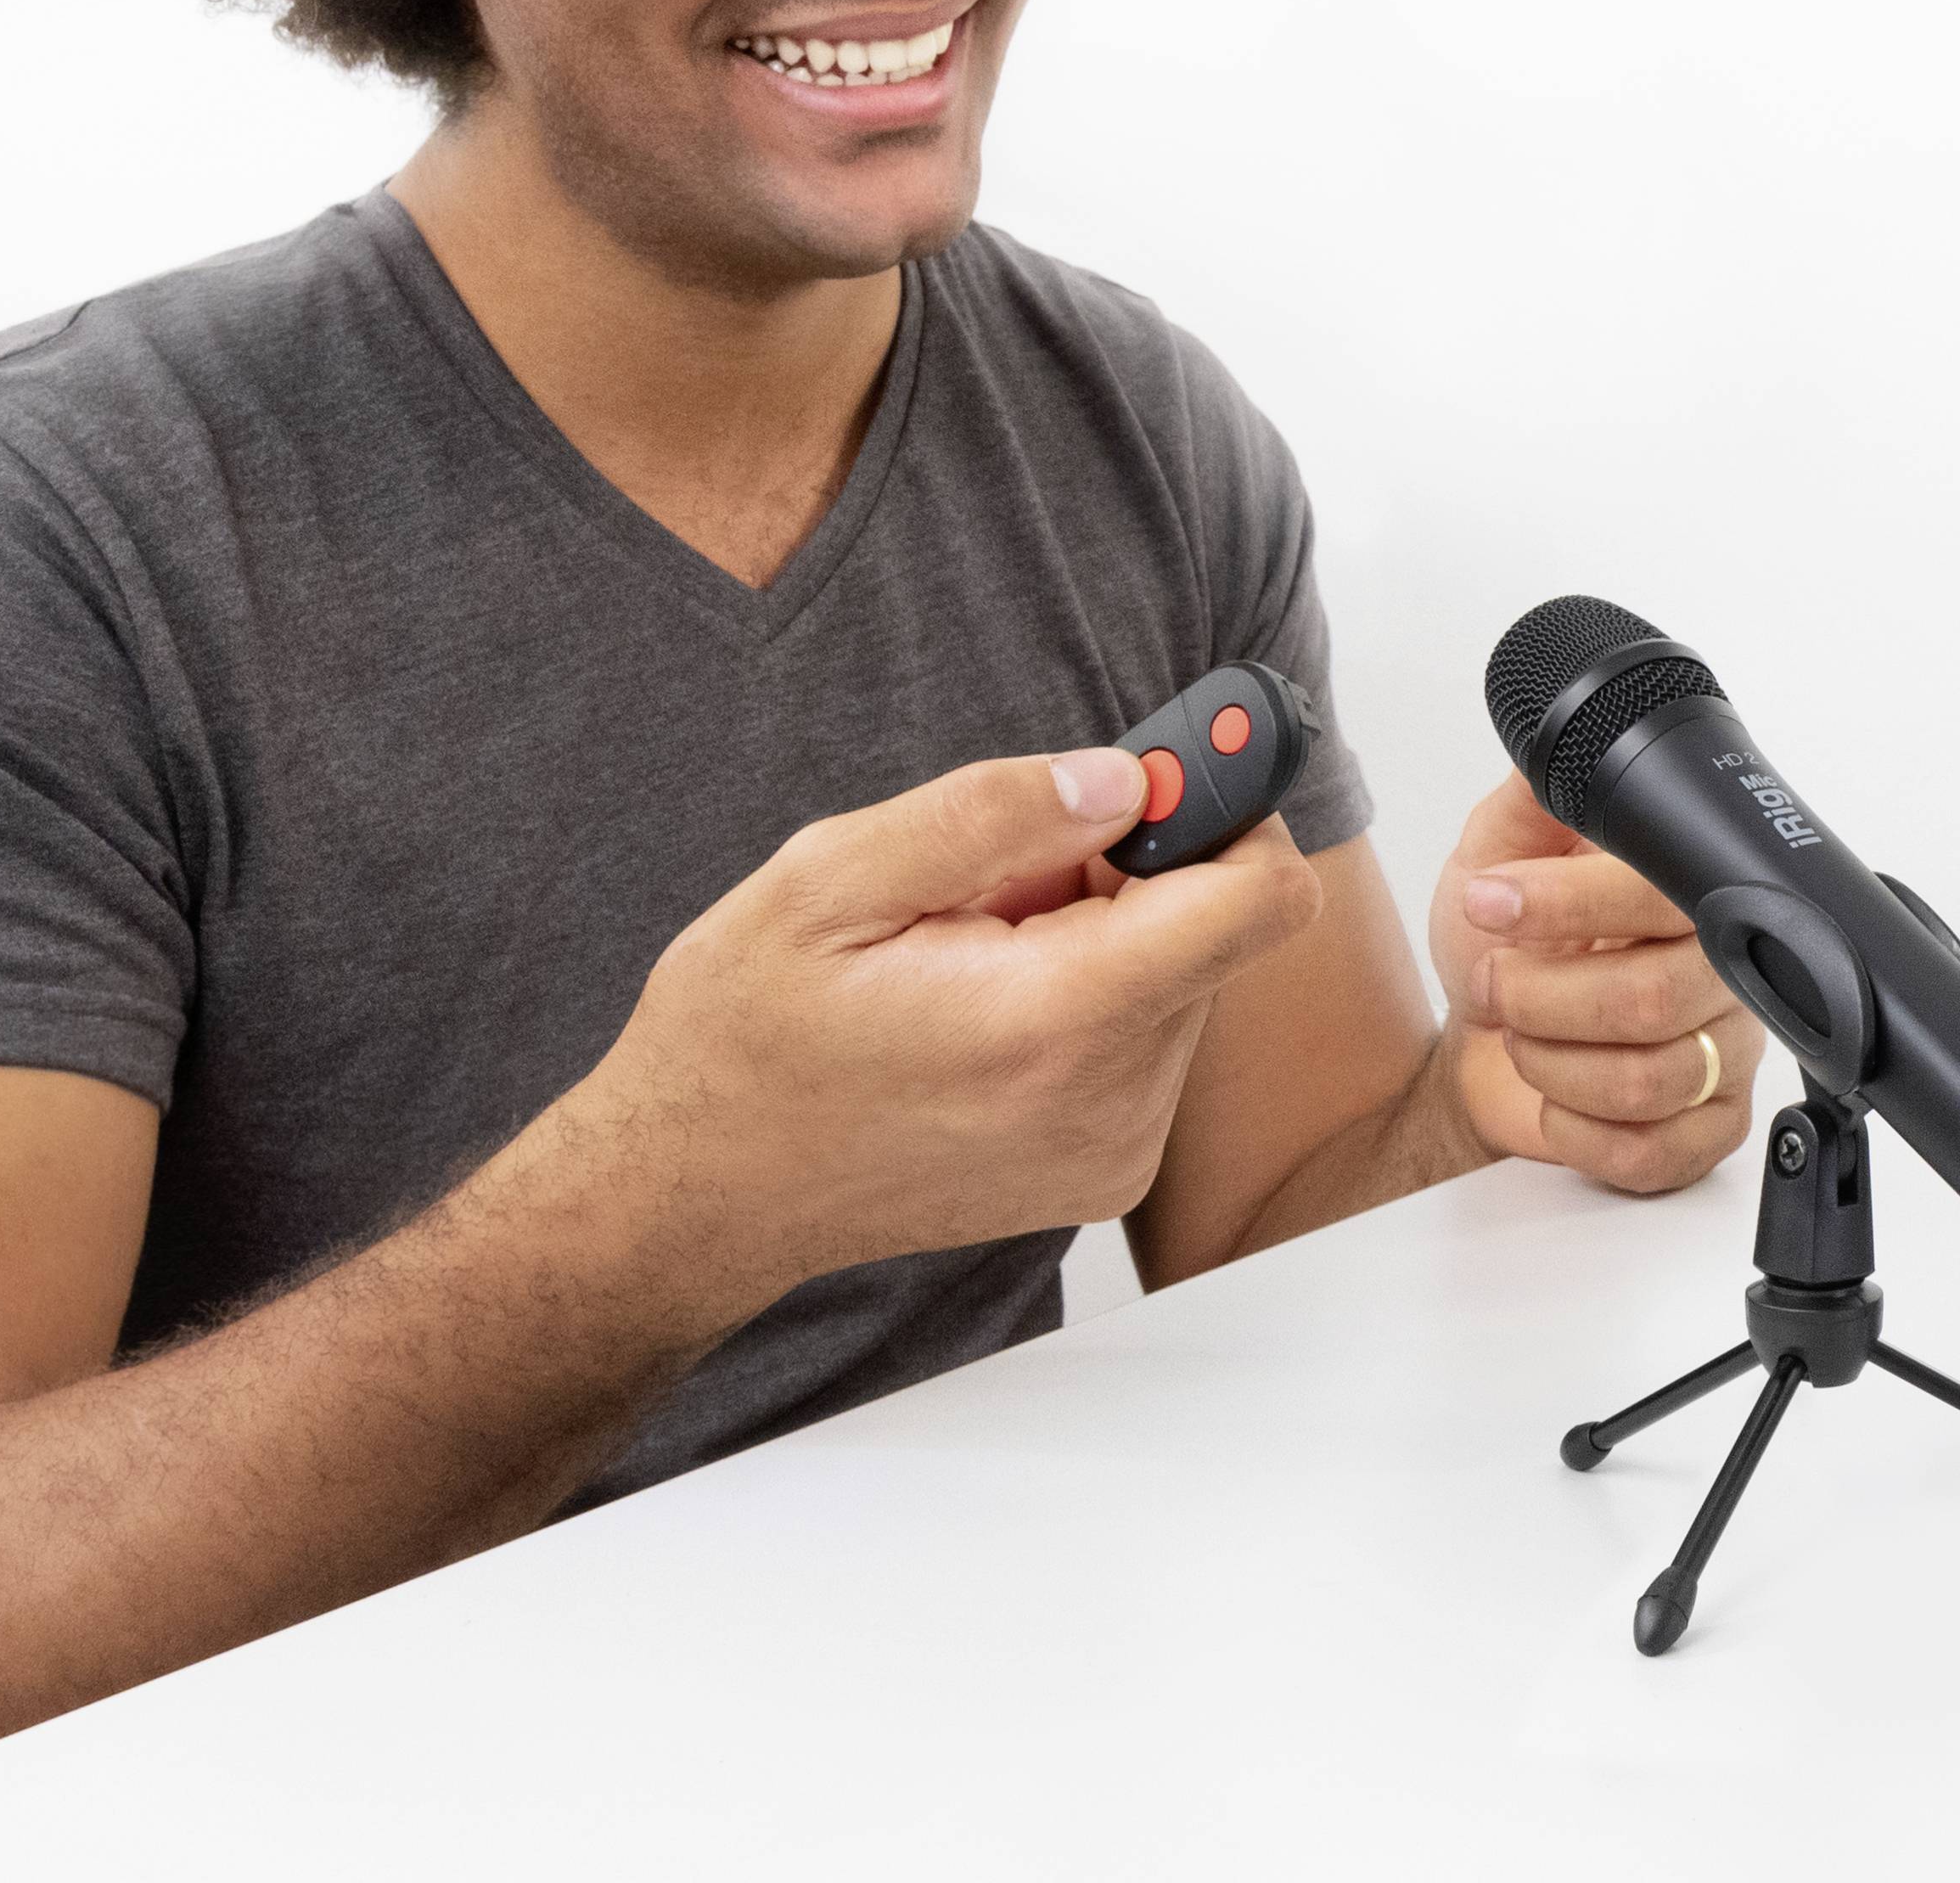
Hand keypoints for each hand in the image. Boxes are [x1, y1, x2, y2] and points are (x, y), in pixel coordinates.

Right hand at [575, 750, 1323, 1322]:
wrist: (701, 1191)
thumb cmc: (744, 1033)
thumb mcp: (830, 879)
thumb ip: (992, 815)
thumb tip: (1122, 777)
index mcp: (1053, 1021)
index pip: (1259, 899)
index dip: (1224, 806)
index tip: (1160, 768)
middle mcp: (1110, 1102)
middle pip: (1214, 926)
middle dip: (1125, 871)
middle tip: (992, 882)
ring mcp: (1115, 1151)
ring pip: (1179, 977)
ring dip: (1098, 936)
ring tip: (967, 954)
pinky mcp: (1106, 1172)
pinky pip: (1147, 1038)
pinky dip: (1086, 997)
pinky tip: (980, 1010)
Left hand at [1425, 773, 1764, 1193]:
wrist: (1482, 1042)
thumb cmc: (1504, 945)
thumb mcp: (1497, 851)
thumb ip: (1534, 797)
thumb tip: (1556, 745)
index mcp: (1685, 894)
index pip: (1656, 894)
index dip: (1565, 905)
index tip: (1491, 902)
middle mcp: (1725, 971)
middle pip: (1653, 998)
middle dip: (1540, 996)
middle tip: (1495, 982)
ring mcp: (1725, 1056)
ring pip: (1648, 1081)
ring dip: (1550, 1062)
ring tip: (1522, 1036)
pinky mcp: (1707, 1132)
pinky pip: (1653, 1151)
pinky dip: (1575, 1129)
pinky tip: (1556, 1097)